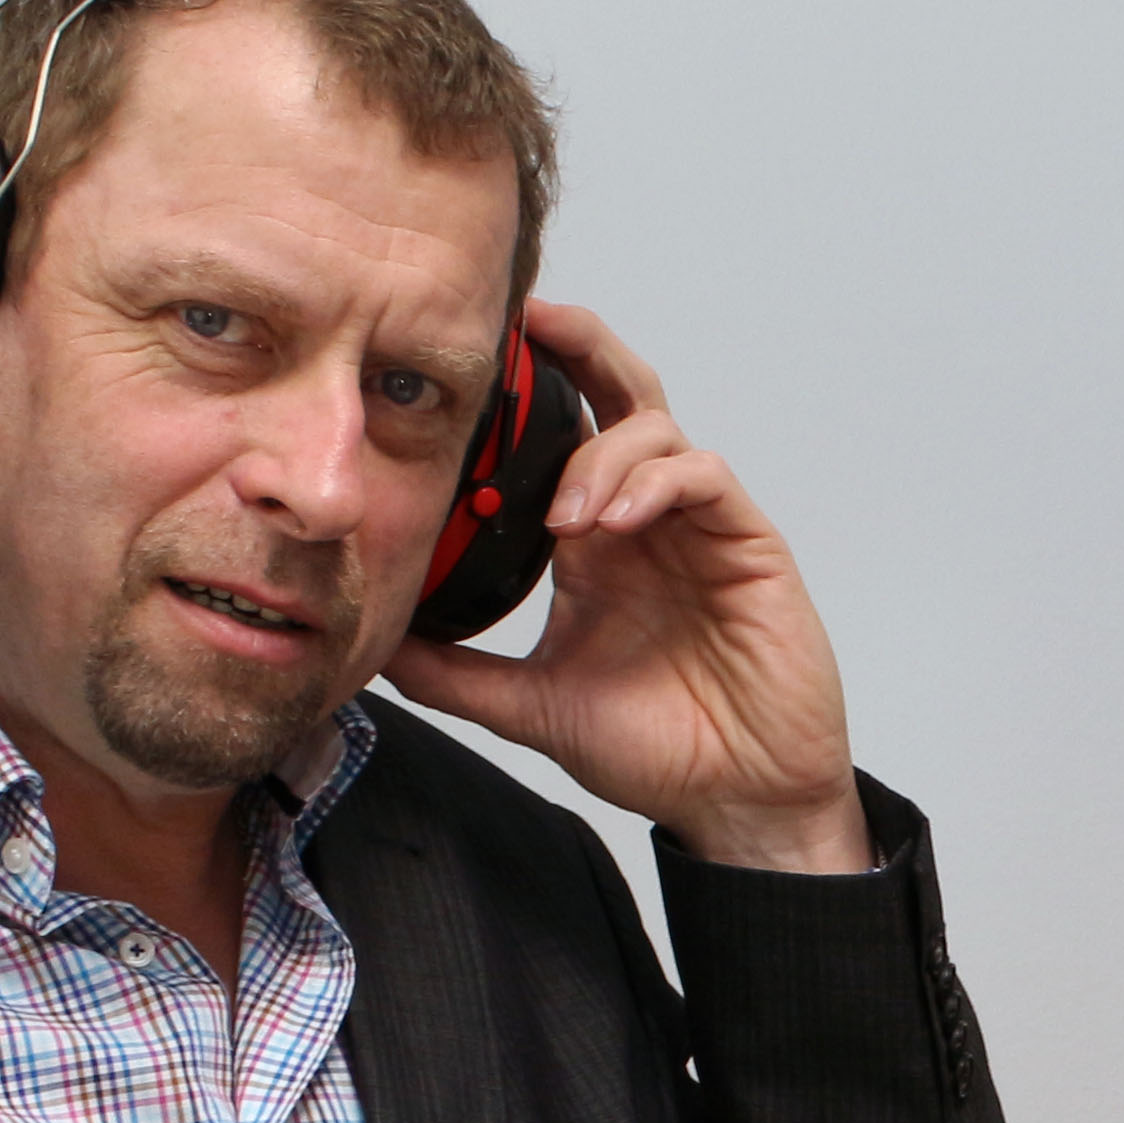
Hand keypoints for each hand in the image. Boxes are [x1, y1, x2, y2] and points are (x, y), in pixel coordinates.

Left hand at [387, 298, 868, 871]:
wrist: (737, 800)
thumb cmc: (656, 749)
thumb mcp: (530, 707)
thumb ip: (455, 673)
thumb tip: (374, 647)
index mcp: (593, 542)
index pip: (560, 438)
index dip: (524, 393)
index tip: (467, 366)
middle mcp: (644, 519)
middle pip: (619, 395)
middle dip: (579, 347)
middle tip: (529, 322)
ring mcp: (698, 527)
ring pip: (657, 430)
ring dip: (604, 456)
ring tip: (567, 518)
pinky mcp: (748, 544)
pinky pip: (704, 477)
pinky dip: (658, 482)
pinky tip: (618, 520)